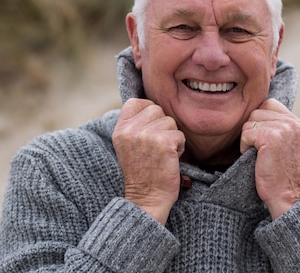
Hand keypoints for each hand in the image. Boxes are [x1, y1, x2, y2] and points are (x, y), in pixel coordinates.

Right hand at [112, 98, 185, 223]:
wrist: (146, 198)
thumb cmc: (142, 172)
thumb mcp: (127, 145)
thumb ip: (134, 125)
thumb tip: (152, 107)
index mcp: (120, 130)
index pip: (135, 102)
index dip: (147, 110)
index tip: (150, 127)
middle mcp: (130, 130)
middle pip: (156, 109)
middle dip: (162, 125)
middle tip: (158, 145)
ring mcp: (147, 135)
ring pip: (170, 121)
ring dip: (172, 137)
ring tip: (163, 154)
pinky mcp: (164, 143)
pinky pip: (180, 135)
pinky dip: (180, 147)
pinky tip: (171, 159)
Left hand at [240, 98, 299, 219]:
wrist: (285, 195)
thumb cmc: (278, 171)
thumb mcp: (281, 142)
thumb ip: (273, 124)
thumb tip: (252, 109)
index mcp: (295, 122)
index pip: (268, 103)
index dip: (258, 120)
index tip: (263, 140)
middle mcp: (292, 122)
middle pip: (255, 112)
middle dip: (252, 130)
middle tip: (261, 150)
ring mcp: (283, 128)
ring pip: (249, 122)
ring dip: (248, 140)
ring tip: (260, 155)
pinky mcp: (272, 137)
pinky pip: (246, 133)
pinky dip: (245, 147)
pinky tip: (257, 158)